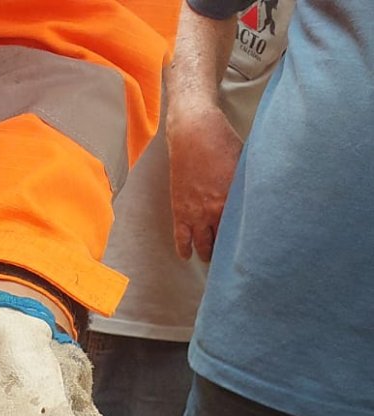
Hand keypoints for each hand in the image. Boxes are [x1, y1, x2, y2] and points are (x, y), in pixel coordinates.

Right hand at [167, 101, 241, 262]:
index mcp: (233, 200)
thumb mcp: (244, 162)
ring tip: (210, 256)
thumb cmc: (222, 141)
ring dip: (207, 254)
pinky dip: (185, 250)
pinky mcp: (180, 211)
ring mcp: (196, 213)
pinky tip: (187, 254)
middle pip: (223, 243)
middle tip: (230, 257)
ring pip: (202, 246)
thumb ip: (249, 185)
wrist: (193, 132)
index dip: (245, 242)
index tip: (250, 249)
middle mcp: (214, 211)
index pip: (242, 232)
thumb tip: (261, 197)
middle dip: (227, 252)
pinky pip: (181, 239)